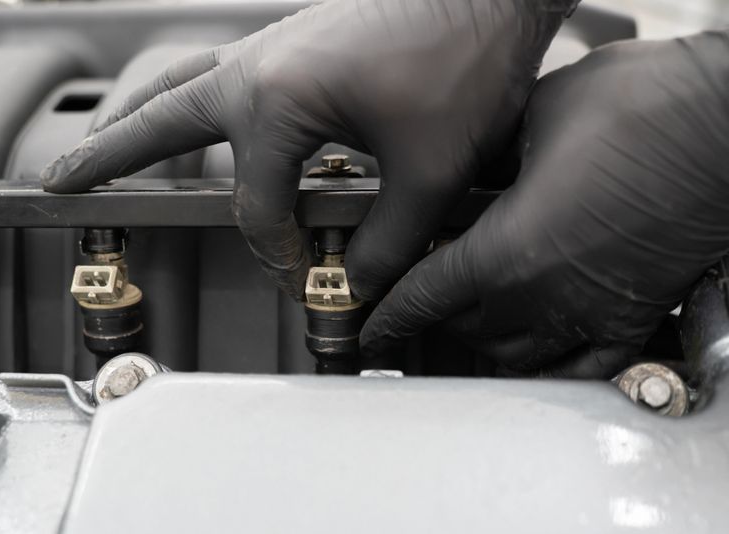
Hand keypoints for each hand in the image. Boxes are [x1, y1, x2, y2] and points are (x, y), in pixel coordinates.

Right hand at [41, 0, 577, 299]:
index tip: (312, 283)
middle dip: (109, 156)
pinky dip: (193, 102)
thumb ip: (388, 243)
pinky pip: (222, 75)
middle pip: (163, 121)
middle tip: (62, 181)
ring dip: (140, 120)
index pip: (257, 212)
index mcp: (277, 99)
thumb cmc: (468, 60)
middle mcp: (257, 66)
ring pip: (184, 88)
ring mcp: (273, 46)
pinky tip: (200, 120)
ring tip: (102, 149)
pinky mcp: (296, 43)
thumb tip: (361, 285)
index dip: (282, 259)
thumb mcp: (429, 172)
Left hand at [361, 31, 728, 377]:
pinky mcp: (633, 317)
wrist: (727, 125)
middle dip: (433, 319)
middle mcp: (544, 295)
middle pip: (465, 328)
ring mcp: (591, 312)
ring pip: (514, 357)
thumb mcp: (536, 118)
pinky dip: (547, 370)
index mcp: (508, 249)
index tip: (375, 326)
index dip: (392, 314)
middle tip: (420, 306)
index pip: (427, 297)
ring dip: (480, 345)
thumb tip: (472, 171)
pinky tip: (534, 363)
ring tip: (466, 329)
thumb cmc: (645, 108)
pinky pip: (581, 369)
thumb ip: (492, 158)